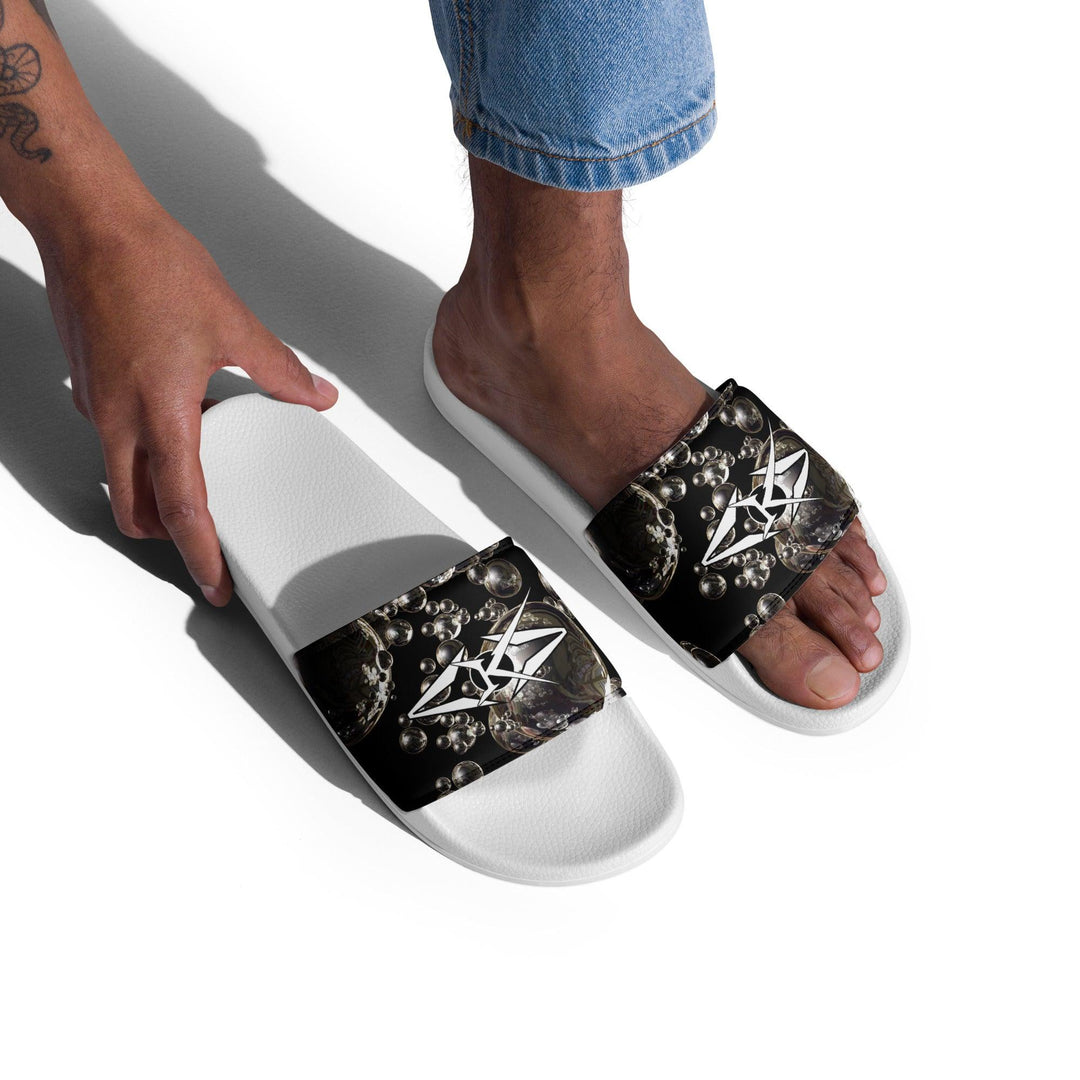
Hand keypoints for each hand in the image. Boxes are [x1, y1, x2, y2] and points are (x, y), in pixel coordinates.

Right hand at [39, 199, 337, 604]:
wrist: (90, 223)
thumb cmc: (148, 264)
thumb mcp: (232, 323)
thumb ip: (279, 371)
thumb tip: (313, 396)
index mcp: (160, 413)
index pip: (183, 509)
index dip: (201, 554)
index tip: (216, 583)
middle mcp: (119, 418)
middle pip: (139, 509)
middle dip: (171, 539)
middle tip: (205, 549)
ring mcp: (98, 404)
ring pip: (124, 476)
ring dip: (156, 492)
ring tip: (201, 480)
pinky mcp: (90, 384)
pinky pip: (117, 437)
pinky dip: (145, 449)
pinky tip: (178, 423)